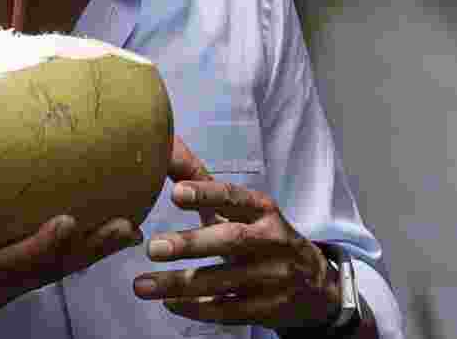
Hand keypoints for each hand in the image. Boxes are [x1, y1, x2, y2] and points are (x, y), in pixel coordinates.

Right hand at [0, 132, 144, 316]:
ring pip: (55, 274)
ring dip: (92, 254)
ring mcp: (2, 290)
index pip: (10, 265)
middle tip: (126, 228)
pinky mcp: (8, 283)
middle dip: (87, 252)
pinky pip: (47, 268)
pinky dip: (76, 252)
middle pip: (48, 273)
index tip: (69, 222)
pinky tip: (100, 229)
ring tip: (130, 230)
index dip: (41, 247)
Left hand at [133, 172, 340, 331]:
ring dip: (180, 284)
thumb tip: (164, 145)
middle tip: (152, 247)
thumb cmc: (261, 234)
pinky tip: (169, 303)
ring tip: (141, 285)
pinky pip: (229, 310)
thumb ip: (201, 181)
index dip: (206, 195)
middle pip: (231, 240)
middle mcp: (272, 239)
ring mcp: (273, 277)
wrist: (315, 284)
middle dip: (191, 244)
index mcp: (262, 209)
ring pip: (224, 280)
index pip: (233, 197)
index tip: (175, 193)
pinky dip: (197, 308)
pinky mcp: (270, 308)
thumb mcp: (240, 208)